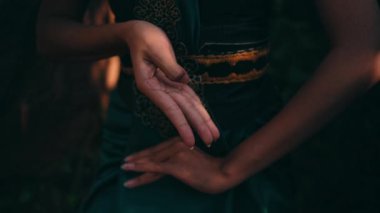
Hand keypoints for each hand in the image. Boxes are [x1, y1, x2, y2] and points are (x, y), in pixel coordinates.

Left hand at [121, 137, 233, 193]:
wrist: (223, 173)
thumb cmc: (212, 170)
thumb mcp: (196, 161)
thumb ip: (184, 160)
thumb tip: (174, 167)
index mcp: (181, 142)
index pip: (159, 149)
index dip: (146, 154)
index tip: (135, 157)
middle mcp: (177, 144)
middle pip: (153, 154)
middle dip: (137, 159)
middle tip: (124, 162)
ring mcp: (176, 154)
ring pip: (151, 161)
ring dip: (135, 165)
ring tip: (123, 168)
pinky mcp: (175, 165)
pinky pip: (154, 168)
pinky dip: (140, 169)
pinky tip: (130, 171)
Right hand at [124, 20, 219, 146]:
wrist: (138, 33)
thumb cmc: (145, 38)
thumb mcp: (156, 49)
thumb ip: (170, 66)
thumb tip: (184, 81)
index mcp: (149, 86)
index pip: (170, 109)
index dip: (182, 126)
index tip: (190, 142)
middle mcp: (158, 91)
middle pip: (182, 110)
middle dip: (197, 126)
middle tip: (211, 142)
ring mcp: (166, 87)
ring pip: (187, 105)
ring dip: (200, 120)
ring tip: (213, 135)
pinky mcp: (173, 81)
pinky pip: (188, 96)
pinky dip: (198, 107)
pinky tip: (206, 118)